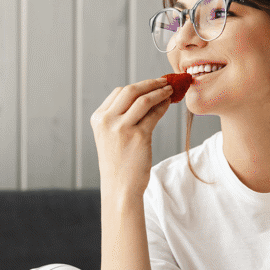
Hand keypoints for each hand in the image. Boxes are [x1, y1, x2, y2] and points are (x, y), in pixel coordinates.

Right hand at [90, 78, 173, 196]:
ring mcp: (122, 128)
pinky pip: (154, 114)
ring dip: (160, 91)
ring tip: (171, 90)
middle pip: (131, 91)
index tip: (152, 84)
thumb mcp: (111, 136)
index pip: (119, 92)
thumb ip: (121, 117)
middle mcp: (107, 121)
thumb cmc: (118, 163)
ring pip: (144, 99)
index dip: (138, 85)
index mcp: (98, 118)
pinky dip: (163, 106)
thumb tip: (147, 96)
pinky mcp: (138, 137)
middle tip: (165, 81)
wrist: (119, 188)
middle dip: (150, 83)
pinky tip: (169, 104)